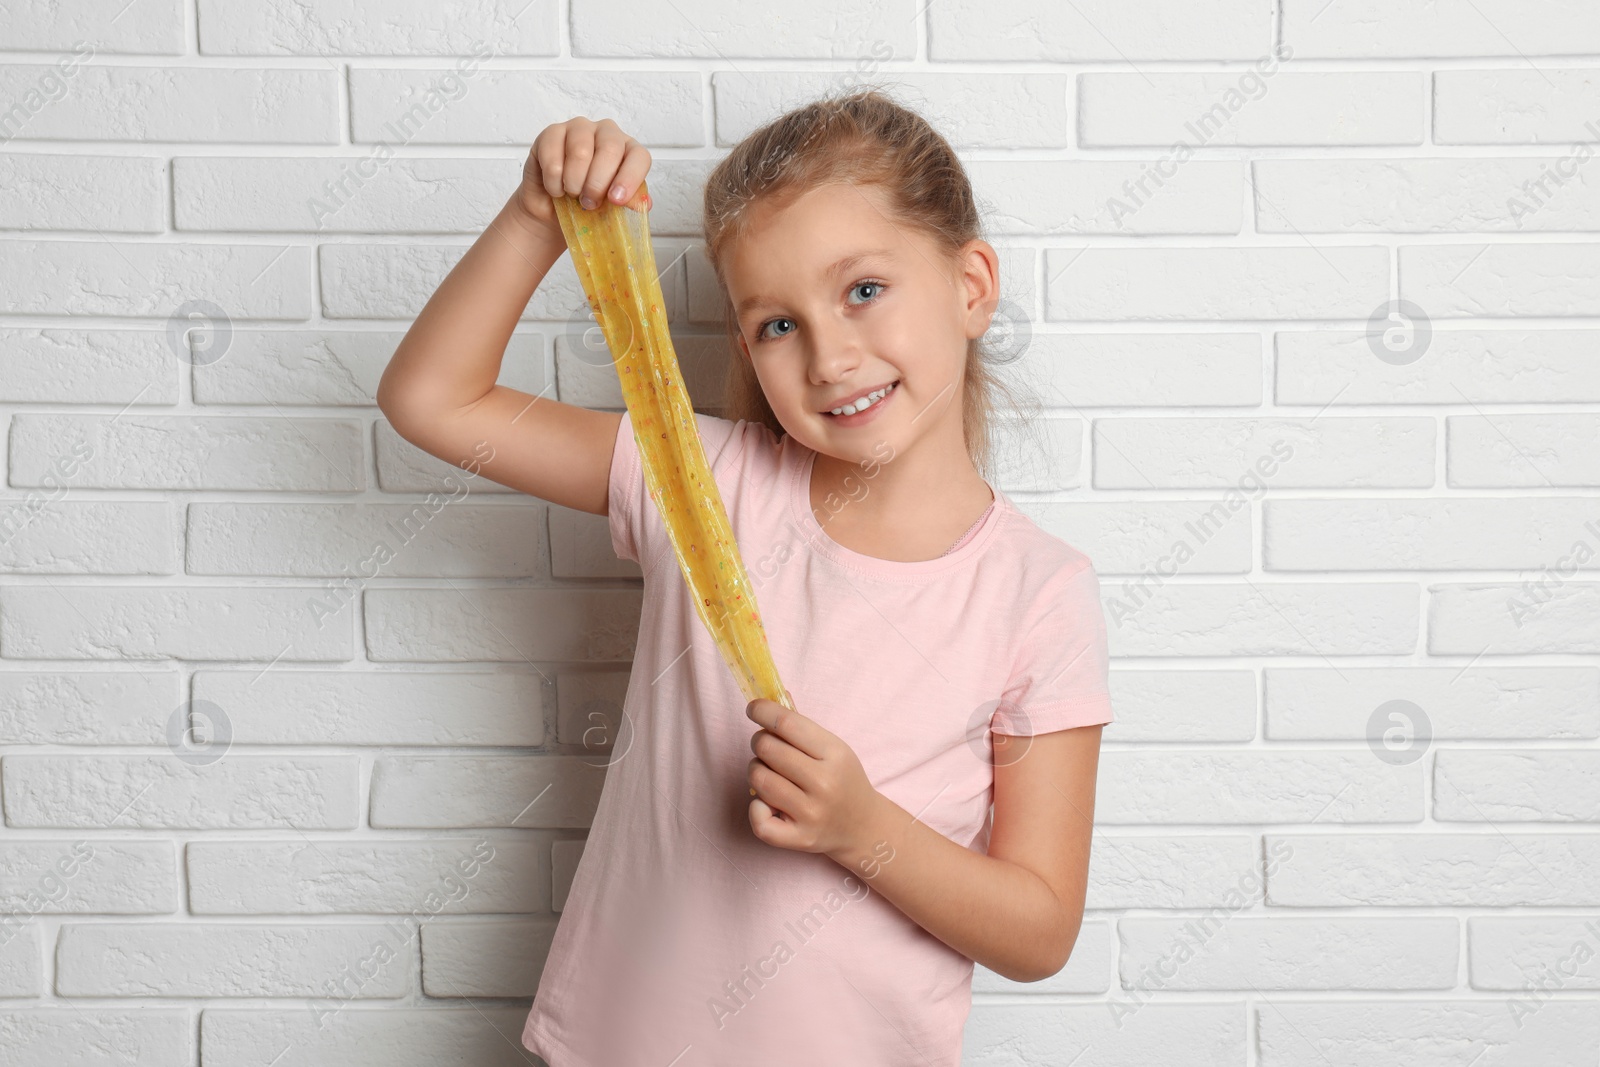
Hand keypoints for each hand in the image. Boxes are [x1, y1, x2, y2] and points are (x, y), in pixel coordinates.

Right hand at [513, 115, 652, 242]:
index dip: (630, 178)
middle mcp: (606, 133)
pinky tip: (555, 188)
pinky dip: (554, 182)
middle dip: (598, 183)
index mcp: (628, 150)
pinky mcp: (552, 133)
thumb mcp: (611, 207)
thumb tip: (644, 204)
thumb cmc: (587, 202)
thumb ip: (628, 202)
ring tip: (572, 195)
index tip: (616, 200)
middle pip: (610, 150)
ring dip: (574, 183)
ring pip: (580, 152)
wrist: (553, 206)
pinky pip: (553, 157)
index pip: (638, 156)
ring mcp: (579, 128)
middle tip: (589, 203)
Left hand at [745, 696, 884, 857]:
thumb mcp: (832, 748)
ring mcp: (811, 814)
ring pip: (758, 779)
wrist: (863, 826)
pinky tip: (766, 803)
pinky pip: (759, 820)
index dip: (762, 710)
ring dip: (756, 770)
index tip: (754, 709)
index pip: (787, 723)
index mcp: (835, 755)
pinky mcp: (800, 838)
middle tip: (767, 747)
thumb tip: (775, 696)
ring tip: (770, 773)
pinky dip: (756, 808)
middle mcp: (824, 784)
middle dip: (760, 742)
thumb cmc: (842, 780)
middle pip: (767, 748)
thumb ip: (801, 725)